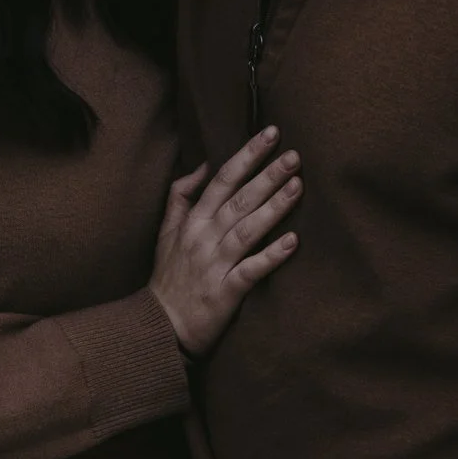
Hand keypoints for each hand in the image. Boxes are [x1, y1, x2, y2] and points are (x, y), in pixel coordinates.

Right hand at [149, 127, 301, 355]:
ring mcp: (214, 265)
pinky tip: (294, 242)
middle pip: (239, 200)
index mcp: (192, 221)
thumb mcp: (166, 231)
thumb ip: (181, 195)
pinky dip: (271, 256)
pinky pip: (250, 271)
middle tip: (295, 155)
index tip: (271, 133)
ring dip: (273, 208)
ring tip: (298, 187)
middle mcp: (203, 238)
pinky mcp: (225, 292)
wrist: (159, 325)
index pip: (222, 179)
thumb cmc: (169, 276)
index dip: (247, 155)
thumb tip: (202, 164)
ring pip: (247, 230)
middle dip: (267, 175)